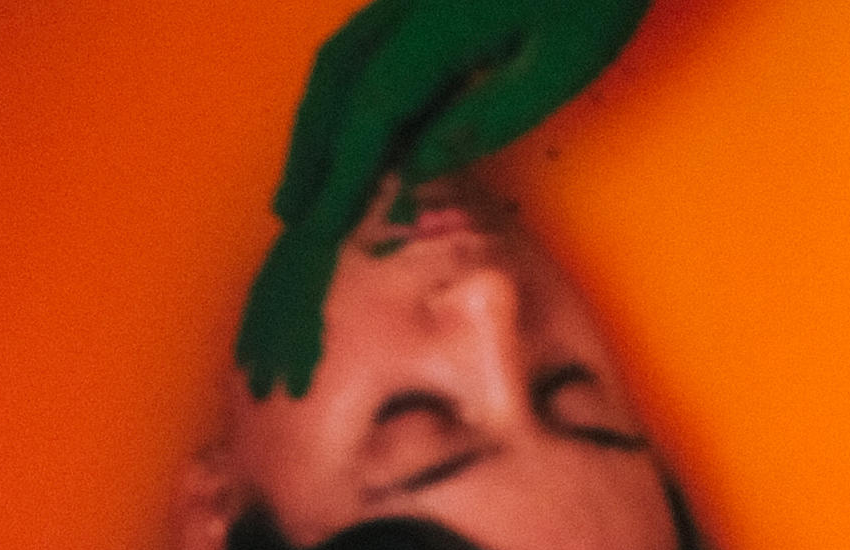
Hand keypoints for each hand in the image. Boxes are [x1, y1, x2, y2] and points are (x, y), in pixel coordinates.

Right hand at [237, 0, 650, 391]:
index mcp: (441, 21)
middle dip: (309, 148)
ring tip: (306, 178)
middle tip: (288, 212)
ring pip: (345, 52)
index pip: (372, 107)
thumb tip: (414, 169)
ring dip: (320, 117)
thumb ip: (485, 118)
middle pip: (338, 75)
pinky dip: (349, 90)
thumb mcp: (560, 65)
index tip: (320, 228)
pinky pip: (369, 39)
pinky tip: (354, 129)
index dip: (342, 172)